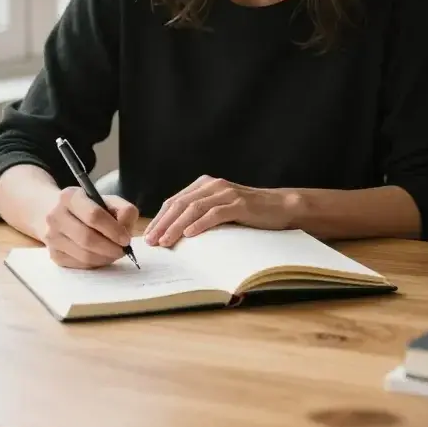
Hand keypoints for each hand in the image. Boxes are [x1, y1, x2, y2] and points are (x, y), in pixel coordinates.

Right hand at [43, 187, 137, 267]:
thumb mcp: (109, 201)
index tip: (126, 238)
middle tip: (122, 250)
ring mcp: (52, 236)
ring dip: (104, 257)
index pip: (93, 215)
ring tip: (114, 253)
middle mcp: (55, 216)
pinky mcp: (53, 254)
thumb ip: (124, 211)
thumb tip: (125, 230)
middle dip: (110, 247)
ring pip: (83, 254)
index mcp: (70, 196)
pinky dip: (95, 263)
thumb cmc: (91, 208)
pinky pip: (79, 264)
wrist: (62, 215)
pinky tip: (102, 256)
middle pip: (87, 238)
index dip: (113, 229)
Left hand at [144, 176, 295, 247]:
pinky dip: (200, 224)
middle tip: (151, 242)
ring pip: (194, 208)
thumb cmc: (247, 212)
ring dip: (177, 226)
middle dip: (163, 223)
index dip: (159, 219)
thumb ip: (200, 213)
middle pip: (180, 204)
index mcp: (204, 184)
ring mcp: (226, 193)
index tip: (148, 236)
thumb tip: (173, 234)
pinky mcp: (239, 203)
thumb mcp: (220, 209)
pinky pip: (215, 214)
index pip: (174, 201)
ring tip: (165, 241)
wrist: (279, 207)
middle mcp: (212, 185)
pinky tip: (189, 235)